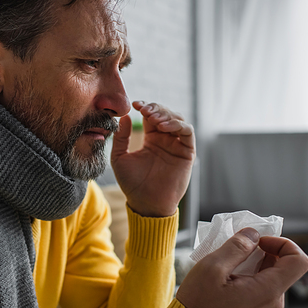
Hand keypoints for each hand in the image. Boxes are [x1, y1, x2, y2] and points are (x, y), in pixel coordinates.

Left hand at [111, 101, 195, 216]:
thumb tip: (126, 117)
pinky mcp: (187, 152)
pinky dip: (177, 125)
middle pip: (166, 114)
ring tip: (154, 118)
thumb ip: (121, 138)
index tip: (135, 104)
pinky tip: (164, 127)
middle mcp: (166, 139)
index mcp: (151, 139)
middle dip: (156, 108)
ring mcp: (177, 145)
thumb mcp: (120, 158)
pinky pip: (187, 132)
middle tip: (146, 110)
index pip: (151, 115)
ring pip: (178, 120)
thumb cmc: (132, 184)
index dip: (145, 106)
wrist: (146, 203)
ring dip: (166, 114)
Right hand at [176, 228, 307, 307]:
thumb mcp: (212, 267)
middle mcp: (273, 304)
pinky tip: (229, 276)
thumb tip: (253, 234)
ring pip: (272, 277)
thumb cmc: (198, 303)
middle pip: (283, 267)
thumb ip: (236, 247)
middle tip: (238, 247)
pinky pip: (263, 288)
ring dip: (255, 263)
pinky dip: (250, 276)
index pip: (299, 261)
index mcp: (267, 291)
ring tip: (229, 263)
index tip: (259, 241)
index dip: (283, 243)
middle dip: (263, 252)